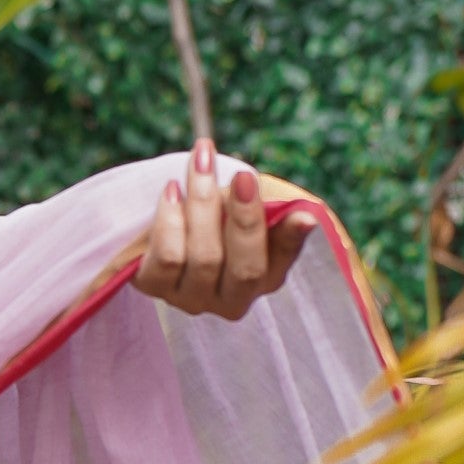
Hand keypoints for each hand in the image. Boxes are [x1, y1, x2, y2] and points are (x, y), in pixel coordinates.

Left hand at [135, 138, 316, 323]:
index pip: (282, 259)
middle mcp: (231, 300)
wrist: (170, 226)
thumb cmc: (221, 218)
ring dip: (204, 203)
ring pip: (203, 257)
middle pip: (244, 267)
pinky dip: (170, 220)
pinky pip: (166, 258)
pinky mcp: (155, 288)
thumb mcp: (254, 214)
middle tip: (243, 175)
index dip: (290, 236)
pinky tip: (172, 189)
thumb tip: (307, 217)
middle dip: (245, 216)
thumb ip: (278, 217)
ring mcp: (192, 299)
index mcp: (266, 279)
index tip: (301, 213)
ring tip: (202, 163)